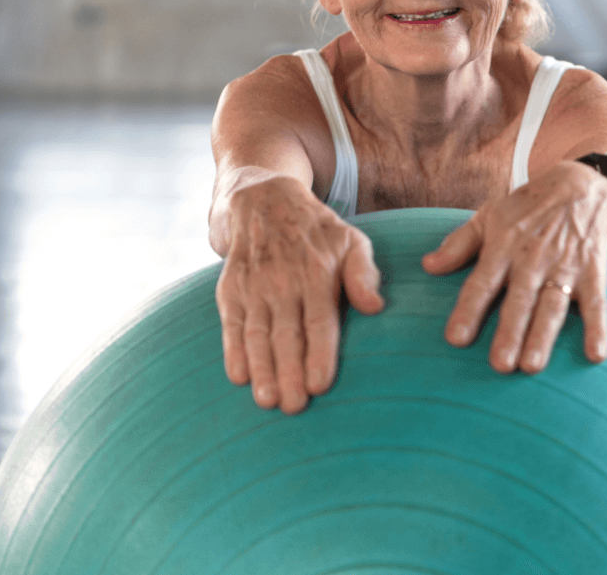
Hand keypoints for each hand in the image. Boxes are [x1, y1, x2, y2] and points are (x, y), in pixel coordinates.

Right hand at [214, 177, 382, 413]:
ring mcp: (254, 286)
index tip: (319, 384)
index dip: (319, 354)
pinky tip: (238, 377)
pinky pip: (231, 324)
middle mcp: (283, 281)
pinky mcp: (230, 289)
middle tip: (293, 407)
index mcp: (317, 272)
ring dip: (261, 369)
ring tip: (267, 401)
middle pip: (287, 335)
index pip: (319, 321)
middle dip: (289, 373)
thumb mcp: (351, 240)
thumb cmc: (317, 231)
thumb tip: (376, 306)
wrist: (263, 199)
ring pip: (257, 334)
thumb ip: (364, 273)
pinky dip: (233, 351)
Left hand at [422, 162, 606, 372]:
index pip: (482, 283)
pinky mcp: (593, 272)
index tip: (456, 339)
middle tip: (499, 365)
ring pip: (552, 306)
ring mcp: (565, 267)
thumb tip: (428, 266)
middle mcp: (533, 259)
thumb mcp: (488, 215)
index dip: (468, 310)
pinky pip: (596, 304)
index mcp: (503, 247)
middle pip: (519, 301)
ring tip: (532, 366)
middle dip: (509, 333)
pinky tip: (596, 354)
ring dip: (543, 336)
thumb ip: (458, 244)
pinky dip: (598, 328)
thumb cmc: (527, 206)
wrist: (581, 185)